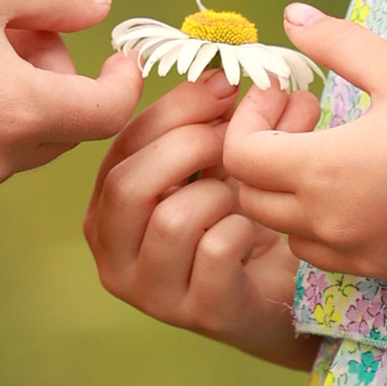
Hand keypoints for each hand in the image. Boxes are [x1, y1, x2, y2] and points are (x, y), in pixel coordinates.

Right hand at [0, 0, 141, 209]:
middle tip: (16, 29)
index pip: (104, 114)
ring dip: (2, 108)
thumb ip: (53, 0)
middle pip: (53, 134)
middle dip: (51, 85)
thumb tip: (101, 10)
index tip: (117, 55)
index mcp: (18, 112)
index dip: (120, 82)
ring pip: (1, 151)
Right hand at [82, 74, 321, 365]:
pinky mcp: (198, 313)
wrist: (280, 295)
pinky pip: (216, 249)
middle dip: (189, 146)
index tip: (222, 83)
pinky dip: (243, 228)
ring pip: (172, 218)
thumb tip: (224, 72)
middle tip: (237, 136)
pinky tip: (255, 233)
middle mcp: (113, 254)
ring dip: (220, 194)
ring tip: (243, 197)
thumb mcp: (212, 165)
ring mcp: (151, 293)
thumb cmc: (235, 222)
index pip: (120, 146)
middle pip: (129, 184)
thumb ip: (211, 120)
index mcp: (106, 210)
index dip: (173, 108)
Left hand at [221, 7, 386, 303]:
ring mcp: (367, 261)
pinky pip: (349, 260)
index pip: (239, 158)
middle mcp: (335, 227)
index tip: (291, 96)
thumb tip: (291, 15)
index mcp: (325, 170)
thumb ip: (336, 44)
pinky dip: (346, 229)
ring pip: (297, 239)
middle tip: (310, 120)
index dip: (250, 121)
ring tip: (344, 156)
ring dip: (299, 200)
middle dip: (266, 159)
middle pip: (255, 203)